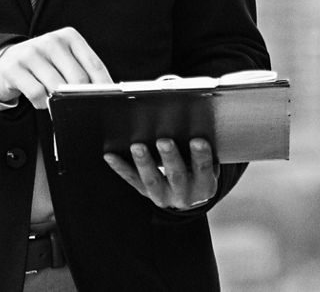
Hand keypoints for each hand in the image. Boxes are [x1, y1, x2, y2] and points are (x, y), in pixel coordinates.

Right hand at [0, 27, 111, 108]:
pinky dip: (41, 103)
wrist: (6, 62)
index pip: (94, 64)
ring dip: (58, 101)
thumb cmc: (43, 64)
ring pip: (57, 87)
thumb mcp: (64, 61)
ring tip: (54, 100)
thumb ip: (83, 72)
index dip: (104, 86)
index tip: (109, 100)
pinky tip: (39, 99)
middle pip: (77, 78)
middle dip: (80, 97)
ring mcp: (31, 52)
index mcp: (69, 36)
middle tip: (80, 107)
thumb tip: (104, 93)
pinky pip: (37, 94)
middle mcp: (51, 41)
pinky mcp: (14, 67)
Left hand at [104, 138, 218, 209]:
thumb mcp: (209, 164)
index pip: (204, 170)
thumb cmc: (199, 171)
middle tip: (164, 141)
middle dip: (170, 157)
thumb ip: (203, 149)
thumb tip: (196, 122)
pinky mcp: (145, 192)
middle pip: (176, 176)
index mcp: (205, 186)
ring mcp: (163, 195)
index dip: (201, 156)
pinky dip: (120, 167)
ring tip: (137, 146)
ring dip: (144, 162)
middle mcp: (184, 195)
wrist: (189, 197)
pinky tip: (111, 155)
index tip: (197, 140)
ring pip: (152, 180)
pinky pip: (132, 179)